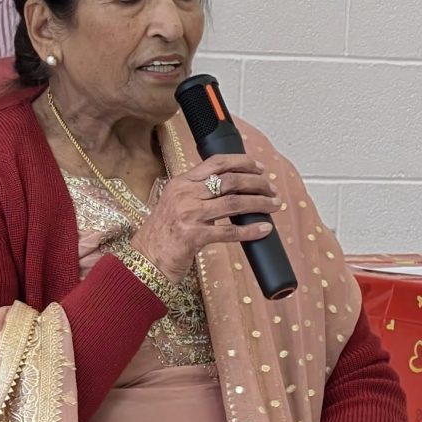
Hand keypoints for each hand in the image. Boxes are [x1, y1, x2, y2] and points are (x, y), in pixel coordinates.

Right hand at [129, 154, 279, 281]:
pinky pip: (229, 231)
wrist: (146, 259)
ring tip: (274, 204)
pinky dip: (251, 230)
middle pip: (230, 180)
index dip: (242, 162)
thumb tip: (233, 189)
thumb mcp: (176, 204)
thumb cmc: (164, 234)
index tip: (260, 167)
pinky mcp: (194, 236)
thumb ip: (197, 193)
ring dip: (259, 203)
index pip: (216, 163)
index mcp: (181, 182)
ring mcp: (189, 215)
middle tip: (272, 189)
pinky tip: (264, 228)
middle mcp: (184, 194)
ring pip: (234, 203)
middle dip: (257, 183)